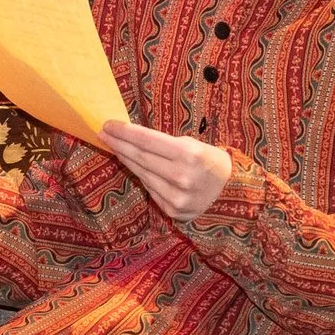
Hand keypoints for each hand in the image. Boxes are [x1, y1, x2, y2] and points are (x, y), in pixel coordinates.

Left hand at [99, 121, 231, 220]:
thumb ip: (166, 144)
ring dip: (126, 159)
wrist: (231, 193)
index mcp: (189, 155)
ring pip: (142, 174)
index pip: (148, 141)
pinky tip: (133, 165)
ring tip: (114, 147)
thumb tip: (133, 139)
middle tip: (103, 134)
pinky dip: (141, 176)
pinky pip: (150, 189)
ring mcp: (175, 196)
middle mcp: (181, 176)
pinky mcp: (172, 210)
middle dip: (119, 144)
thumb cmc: (210, 162)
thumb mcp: (194, 145)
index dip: (125, 132)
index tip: (108, 125)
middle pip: (141, 157)